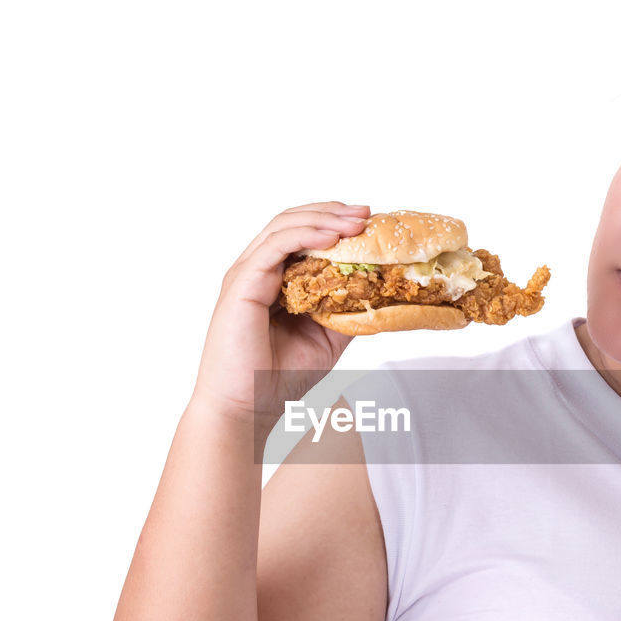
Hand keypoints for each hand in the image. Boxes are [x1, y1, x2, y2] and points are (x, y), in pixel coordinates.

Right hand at [190, 201, 370, 426]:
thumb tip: (378, 294)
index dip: (335, 223)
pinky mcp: (241, 284)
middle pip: (293, 221)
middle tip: (366, 213)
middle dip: (333, 212)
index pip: (303, 235)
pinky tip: (331, 238)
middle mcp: (257, 270)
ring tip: (356, 221)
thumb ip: (344, 312)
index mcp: (273, 279)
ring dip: (323, 219)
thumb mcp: (326, 339)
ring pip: (284, 227)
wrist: (245, 408)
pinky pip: (274, 248)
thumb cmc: (273, 379)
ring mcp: (247, 275)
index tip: (369, 223)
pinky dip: (304, 236)